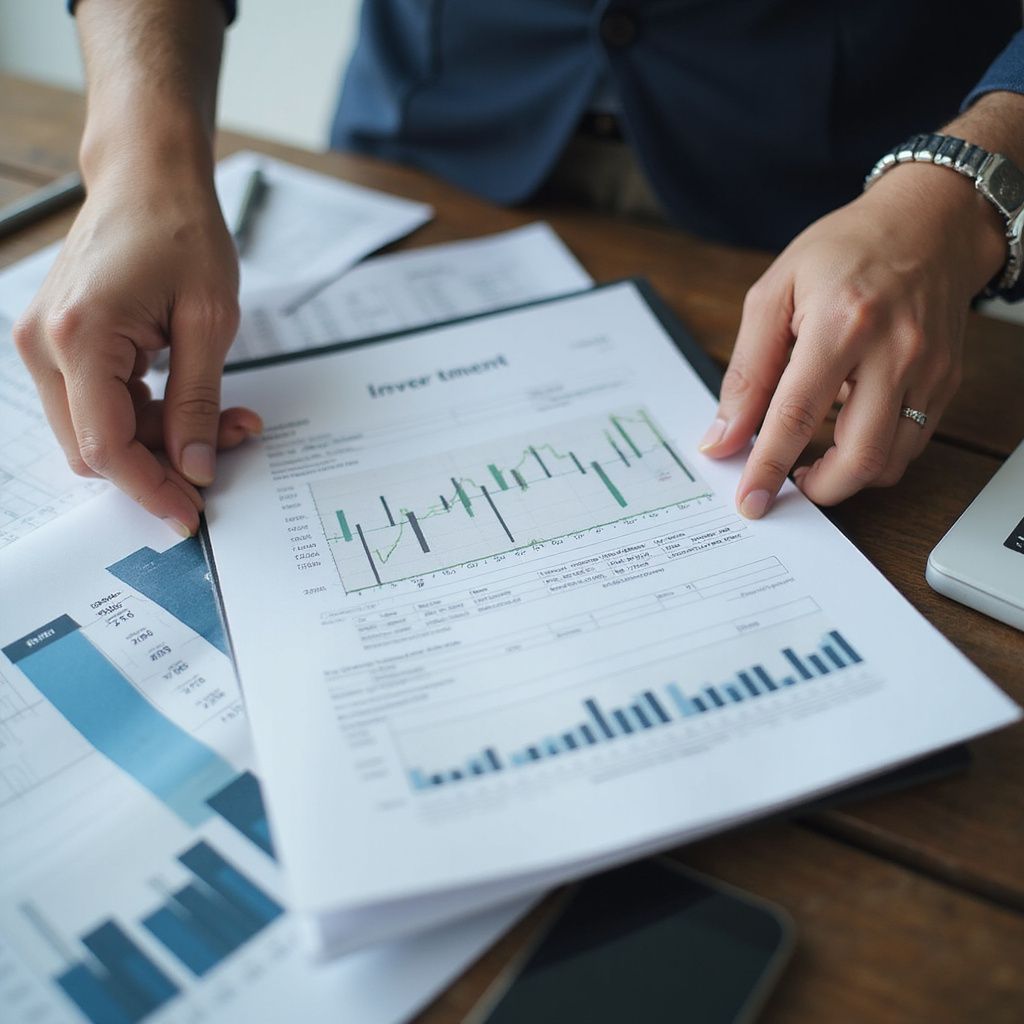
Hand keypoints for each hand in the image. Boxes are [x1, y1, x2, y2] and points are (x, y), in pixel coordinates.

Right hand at [14, 162, 260, 536]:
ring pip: (100, 430)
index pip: (106, 447)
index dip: (149, 488)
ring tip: (227, 420)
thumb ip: (199, 401)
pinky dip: (149, 413)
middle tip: (224, 453)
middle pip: (96, 447)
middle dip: (162, 463)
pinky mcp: (62, 343)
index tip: (189, 513)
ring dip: (161, 438)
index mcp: (81, 337)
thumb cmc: (180, 229)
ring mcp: (47, 344)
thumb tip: (194, 466)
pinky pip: (102, 403)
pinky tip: (197, 402)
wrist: (149, 176)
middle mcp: (47, 344)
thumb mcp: (210, 322)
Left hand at [699, 162, 1005, 516]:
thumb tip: (722, 437)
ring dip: (847, 479)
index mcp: (842, 323)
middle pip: (859, 456)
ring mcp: (929, 369)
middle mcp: (894, 351)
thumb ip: (746, 371)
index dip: (767, 468)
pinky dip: (875, 456)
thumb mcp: (775, 294)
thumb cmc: (844, 251)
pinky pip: (912, 444)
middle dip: (818, 490)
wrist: (929, 222)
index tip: (749, 502)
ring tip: (813, 463)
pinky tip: (848, 434)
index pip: (795, 416)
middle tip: (787, 485)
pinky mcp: (946, 381)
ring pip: (891, 462)